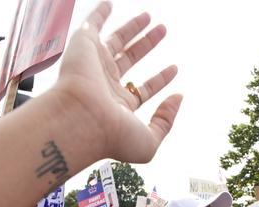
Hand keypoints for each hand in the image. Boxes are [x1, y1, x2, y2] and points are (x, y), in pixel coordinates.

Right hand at [53, 3, 181, 164]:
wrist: (80, 119)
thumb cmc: (111, 135)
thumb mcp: (149, 140)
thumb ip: (165, 121)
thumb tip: (177, 98)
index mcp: (118, 106)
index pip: (142, 89)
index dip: (159, 80)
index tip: (174, 69)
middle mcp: (105, 84)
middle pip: (131, 60)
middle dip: (147, 45)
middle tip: (162, 31)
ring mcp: (95, 64)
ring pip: (118, 41)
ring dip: (134, 29)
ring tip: (151, 18)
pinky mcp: (84, 45)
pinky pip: (93, 22)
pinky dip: (101, 12)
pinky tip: (111, 4)